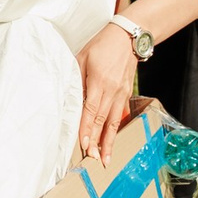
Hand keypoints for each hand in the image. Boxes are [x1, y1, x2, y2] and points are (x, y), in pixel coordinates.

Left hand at [76, 24, 139, 164]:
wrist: (128, 37)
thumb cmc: (102, 45)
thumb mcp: (82, 57)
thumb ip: (76, 78)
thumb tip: (68, 97)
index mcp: (99, 81)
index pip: (91, 110)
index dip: (87, 128)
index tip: (84, 144)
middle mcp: (112, 90)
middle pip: (103, 121)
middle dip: (98, 142)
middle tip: (94, 159)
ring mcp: (121, 93)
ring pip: (114, 122)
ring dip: (109, 142)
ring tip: (106, 159)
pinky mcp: (126, 93)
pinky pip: (120, 115)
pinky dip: (115, 130)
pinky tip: (113, 141)